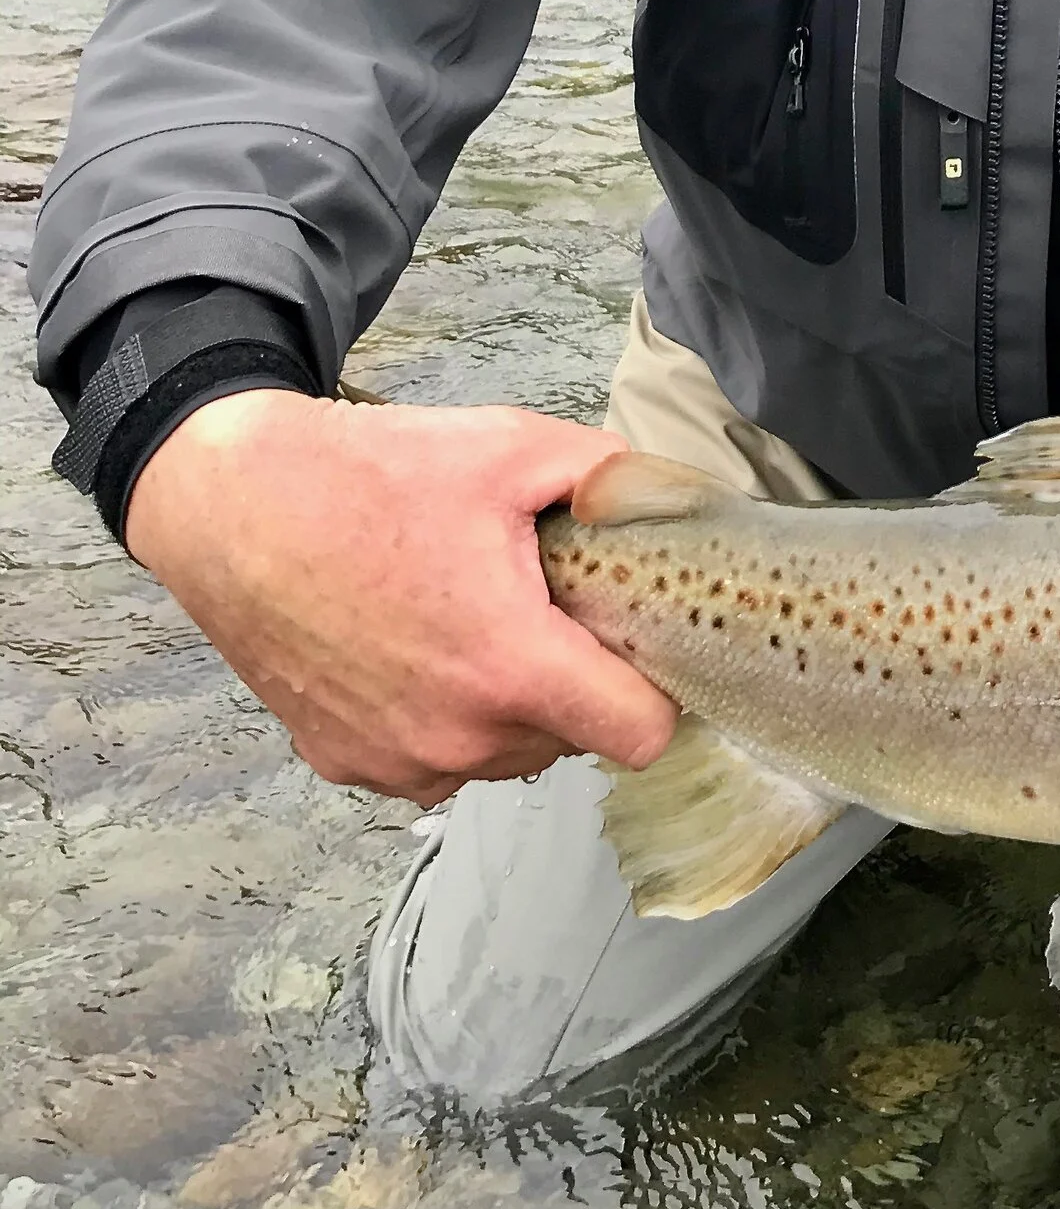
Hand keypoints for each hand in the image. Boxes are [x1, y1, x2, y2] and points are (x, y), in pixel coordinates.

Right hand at [123, 388, 677, 805]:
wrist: (230, 504)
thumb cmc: (367, 474)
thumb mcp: (509, 447)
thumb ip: (613, 476)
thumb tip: (681, 499)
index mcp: (509, 666)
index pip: (640, 735)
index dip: (655, 691)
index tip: (638, 649)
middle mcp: (455, 736)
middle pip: (570, 740)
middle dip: (573, 684)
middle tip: (543, 610)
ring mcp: (394, 760)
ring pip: (502, 756)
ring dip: (506, 707)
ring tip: (470, 622)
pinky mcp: (344, 762)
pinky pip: (431, 761)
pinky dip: (440, 720)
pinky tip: (414, 650)